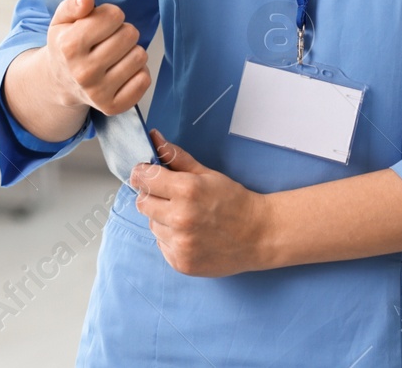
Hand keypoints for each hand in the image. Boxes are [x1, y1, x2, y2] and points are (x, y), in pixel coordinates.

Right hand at [44, 0, 149, 116]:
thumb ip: (73, 4)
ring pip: (140, 56)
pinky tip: (122, 71)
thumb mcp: (62, 20)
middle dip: (123, 31)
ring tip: (116, 55)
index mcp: (69, 46)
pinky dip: (137, 72)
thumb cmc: (66, 46)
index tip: (103, 22)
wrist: (60, 83)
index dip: (111, 14)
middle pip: (129, 35)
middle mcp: (83, 72)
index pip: (113, 16)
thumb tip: (87, 0)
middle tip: (111, 39)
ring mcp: (98, 92)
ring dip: (131, 51)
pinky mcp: (112, 107)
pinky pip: (144, 80)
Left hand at [130, 130, 272, 276]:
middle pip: (142, 203)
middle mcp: (180, 218)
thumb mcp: (207, 174)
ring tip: (186, 217)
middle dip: (152, 197)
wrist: (259, 235)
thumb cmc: (234, 201)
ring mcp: (180, 244)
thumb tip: (154, 137)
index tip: (145, 174)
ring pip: (152, 225)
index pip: (144, 179)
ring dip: (162, 219)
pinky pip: (161, 245)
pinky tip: (190, 234)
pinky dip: (171, 239)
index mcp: (186, 190)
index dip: (142, 174)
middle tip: (170, 197)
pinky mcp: (181, 263)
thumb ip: (176, 157)